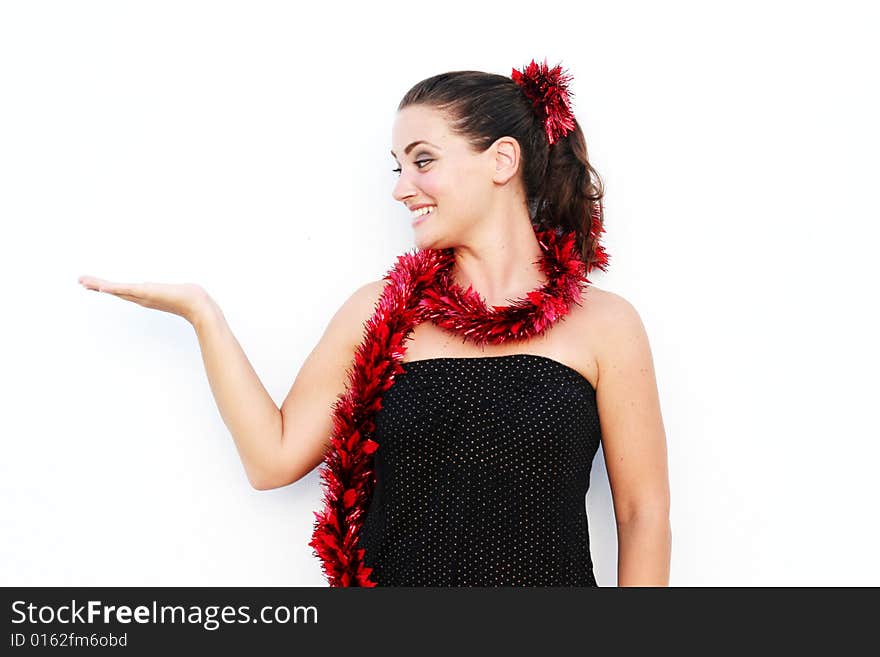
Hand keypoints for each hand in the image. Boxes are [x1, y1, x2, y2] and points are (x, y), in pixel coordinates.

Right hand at [77, 275, 210, 324]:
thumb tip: (188, 289)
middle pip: (115, 291)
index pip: (124, 291)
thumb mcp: (180, 291)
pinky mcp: (147, 293)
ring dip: (99, 285)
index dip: (109, 288)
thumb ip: (180, 291)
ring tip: (84, 281)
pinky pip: (126, 290)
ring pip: (117, 290)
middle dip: (97, 286)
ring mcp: (143, 296)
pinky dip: (114, 289)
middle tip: (80, 281)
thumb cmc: (191, 298)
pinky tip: (102, 287)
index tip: (96, 285)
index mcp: (146, 296)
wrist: (197, 305)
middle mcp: (142, 297)